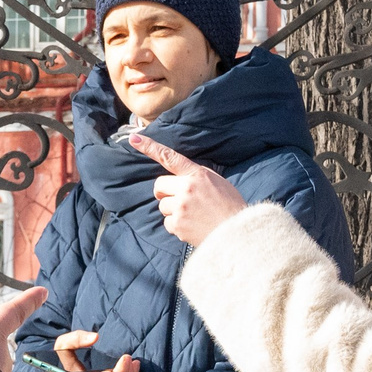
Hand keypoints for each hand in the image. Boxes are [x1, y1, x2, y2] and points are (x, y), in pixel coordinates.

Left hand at [130, 134, 248, 247]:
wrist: (237, 232)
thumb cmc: (230, 206)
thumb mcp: (217, 182)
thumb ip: (196, 178)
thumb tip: (179, 179)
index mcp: (197, 175)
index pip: (169, 157)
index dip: (150, 147)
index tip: (134, 139)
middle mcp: (186, 188)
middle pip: (159, 185)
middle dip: (165, 192)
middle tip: (180, 199)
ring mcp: (181, 207)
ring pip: (162, 205)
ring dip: (172, 210)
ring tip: (192, 215)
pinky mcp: (178, 224)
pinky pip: (167, 222)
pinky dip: (176, 225)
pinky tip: (192, 226)